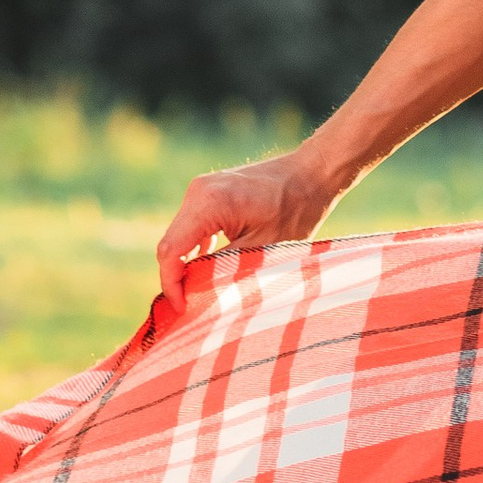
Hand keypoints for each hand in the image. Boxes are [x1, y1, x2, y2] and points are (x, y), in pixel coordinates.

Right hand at [154, 143, 336, 313]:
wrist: (312, 173)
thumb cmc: (295, 210)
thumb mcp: (262, 249)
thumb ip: (223, 270)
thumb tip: (194, 294)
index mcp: (208, 203)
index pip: (171, 251)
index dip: (171, 285)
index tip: (182, 309)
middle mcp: (198, 191)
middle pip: (172, 245)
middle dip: (177, 278)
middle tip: (191, 308)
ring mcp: (201, 189)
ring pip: (180, 237)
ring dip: (187, 265)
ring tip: (200, 293)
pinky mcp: (209, 193)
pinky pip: (192, 227)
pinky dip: (196, 250)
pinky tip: (209, 270)